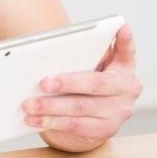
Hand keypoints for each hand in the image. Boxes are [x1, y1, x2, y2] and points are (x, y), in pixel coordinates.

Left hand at [22, 23, 142, 152]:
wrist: (91, 120)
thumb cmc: (87, 86)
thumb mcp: (91, 66)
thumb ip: (83, 55)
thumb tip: (51, 50)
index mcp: (124, 68)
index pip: (127, 51)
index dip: (126, 40)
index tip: (122, 27)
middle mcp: (127, 89)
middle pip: (95, 83)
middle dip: (66, 83)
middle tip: (43, 83)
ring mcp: (119, 112)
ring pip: (81, 107)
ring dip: (51, 107)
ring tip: (30, 104)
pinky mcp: (106, 130)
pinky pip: (75, 126)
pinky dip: (52, 122)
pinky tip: (35, 120)